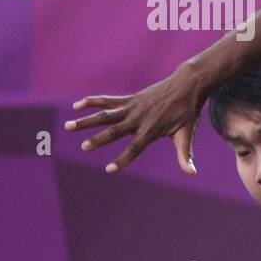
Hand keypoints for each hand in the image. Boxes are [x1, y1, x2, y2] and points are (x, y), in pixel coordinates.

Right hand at [66, 66, 205, 173]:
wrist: (186, 86)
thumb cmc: (187, 113)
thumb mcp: (186, 135)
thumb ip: (185, 155)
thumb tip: (192, 174)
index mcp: (152, 130)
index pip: (135, 148)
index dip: (123, 159)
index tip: (109, 169)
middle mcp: (138, 118)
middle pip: (115, 130)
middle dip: (99, 139)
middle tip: (84, 147)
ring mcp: (132, 107)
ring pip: (105, 114)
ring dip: (86, 120)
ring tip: (67, 126)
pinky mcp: (129, 99)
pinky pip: (107, 100)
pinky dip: (92, 102)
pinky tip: (76, 106)